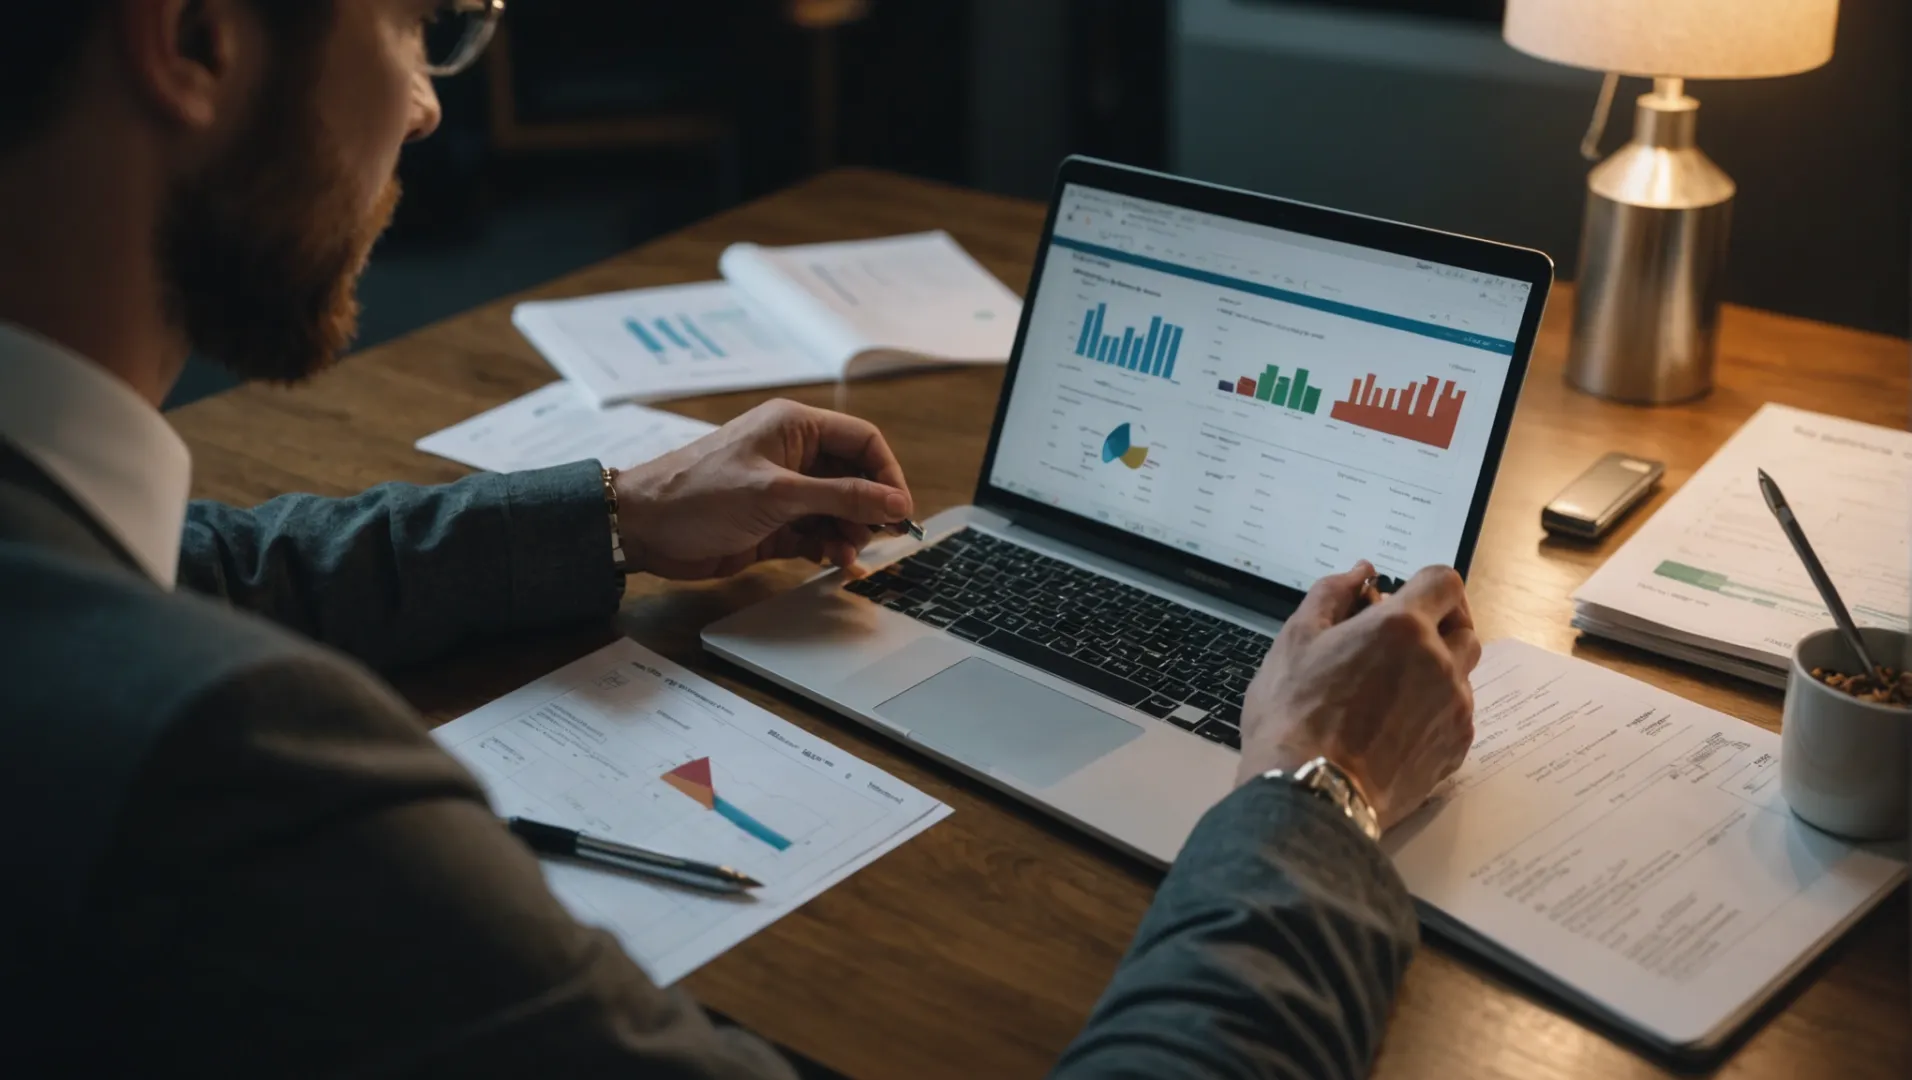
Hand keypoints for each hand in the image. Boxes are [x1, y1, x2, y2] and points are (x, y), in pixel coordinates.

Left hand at [612, 399, 912, 579]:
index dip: (887, 473)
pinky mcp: (773, 524)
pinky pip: (816, 533)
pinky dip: (829, 547)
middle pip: (855, 477)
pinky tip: (833, 561)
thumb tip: (895, 502)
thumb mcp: (778, 494)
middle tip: (878, 537)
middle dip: (870, 508)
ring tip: (848, 554)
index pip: (863, 441)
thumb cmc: (700, 494)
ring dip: (850, 532)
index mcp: (795, 428)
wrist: (643, 529)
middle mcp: (794, 455)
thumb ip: (841, 497)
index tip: (900, 510)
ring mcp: (784, 491)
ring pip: (838, 509)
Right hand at [1235, 562, 1481, 830]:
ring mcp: (1453, 710)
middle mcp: (1439, 664)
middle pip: (1463, 628)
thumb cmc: (1294, 719)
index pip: (1445, 582)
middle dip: (1435, 628)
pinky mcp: (1455, 749)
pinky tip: (1392, 727)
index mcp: (1402, 627)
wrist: (1311, 794)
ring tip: (1387, 692)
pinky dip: (1433, 712)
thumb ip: (1331, 595)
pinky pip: (1456, 717)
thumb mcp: (1295, 640)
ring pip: (1461, 675)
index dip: (1426, 586)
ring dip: (1435, 672)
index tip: (1404, 601)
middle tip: (1395, 645)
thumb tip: (1358, 574)